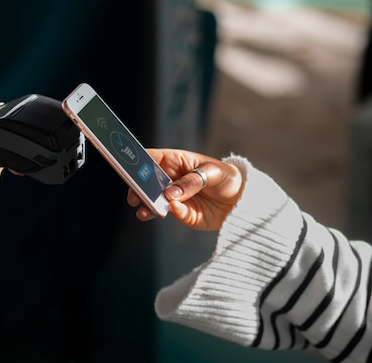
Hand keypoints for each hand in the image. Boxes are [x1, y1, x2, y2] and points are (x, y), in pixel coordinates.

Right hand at [127, 149, 243, 230]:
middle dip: (138, 188)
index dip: (138, 161)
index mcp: (175, 161)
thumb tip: (170, 194)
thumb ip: (191, 182)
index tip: (129, 169)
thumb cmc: (227, 177)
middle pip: (146, 181)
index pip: (150, 159)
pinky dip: (168, 213)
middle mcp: (170, 179)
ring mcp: (174, 197)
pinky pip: (171, 214)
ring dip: (147, 205)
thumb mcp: (213, 173)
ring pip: (153, 200)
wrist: (243, 200)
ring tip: (144, 210)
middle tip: (134, 196)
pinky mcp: (182, 213)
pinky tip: (170, 212)